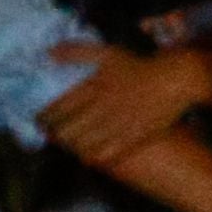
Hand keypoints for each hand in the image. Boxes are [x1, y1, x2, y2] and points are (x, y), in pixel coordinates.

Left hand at [40, 41, 211, 167]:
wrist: (174, 82)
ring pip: (88, 143)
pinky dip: (97, 156)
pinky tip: (90, 158)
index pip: (59, 108)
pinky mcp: (134, 137)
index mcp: (92, 90)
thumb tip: (48, 54)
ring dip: (73, 147)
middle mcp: (102, 110)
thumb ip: (76, 52)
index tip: (37, 118)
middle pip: (70, 129)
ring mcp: (118, 126)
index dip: (45, 115)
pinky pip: (110, 153)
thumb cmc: (139, 66)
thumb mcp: (106, 52)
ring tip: (66, 146)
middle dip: (55, 134)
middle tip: (47, 135)